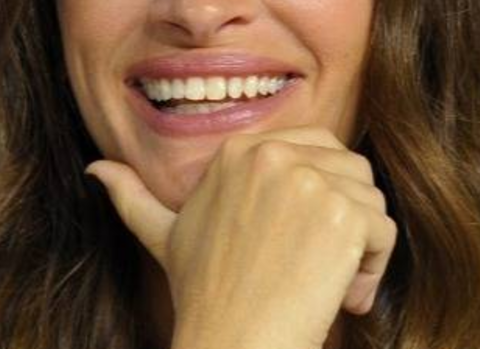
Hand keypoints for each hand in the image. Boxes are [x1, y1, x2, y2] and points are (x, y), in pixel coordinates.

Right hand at [86, 127, 396, 348]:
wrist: (231, 341)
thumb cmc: (202, 294)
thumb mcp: (163, 236)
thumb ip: (133, 197)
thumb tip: (95, 169)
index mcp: (237, 150)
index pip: (313, 150)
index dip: (316, 202)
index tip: (294, 248)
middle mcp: (271, 153)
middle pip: (349, 169)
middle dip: (346, 221)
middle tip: (317, 271)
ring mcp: (307, 180)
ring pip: (371, 199)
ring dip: (361, 249)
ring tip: (327, 287)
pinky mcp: (341, 212)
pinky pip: (384, 229)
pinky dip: (373, 271)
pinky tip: (341, 297)